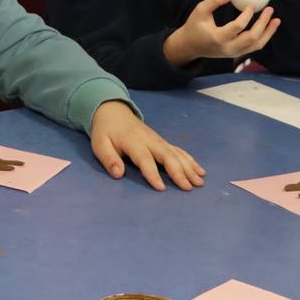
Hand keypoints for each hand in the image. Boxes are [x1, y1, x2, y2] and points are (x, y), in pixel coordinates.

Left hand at [89, 101, 204, 190]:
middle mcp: (150, 141)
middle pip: (167, 155)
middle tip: (188, 188)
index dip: (152, 174)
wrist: (113, 111)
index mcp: (133, 142)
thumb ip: (108, 158)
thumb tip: (118, 174)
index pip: (145, 159)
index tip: (161, 188)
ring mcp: (158, 140)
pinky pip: (179, 150)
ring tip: (199, 182)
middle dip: (179, 171)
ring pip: (176, 153)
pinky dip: (190, 160)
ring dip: (189, 167)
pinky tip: (200, 171)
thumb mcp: (99, 144)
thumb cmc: (106, 131)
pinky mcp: (162, 141)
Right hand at [163, 0, 280, 65]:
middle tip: (269, 9)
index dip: (247, 15)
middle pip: (252, 38)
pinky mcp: (237, 54)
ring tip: (276, 20)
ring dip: (268, 32)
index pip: (238, 27)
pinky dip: (264, 37)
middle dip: (263, 23)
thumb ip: (214, 0)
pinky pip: (254, 47)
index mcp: (218, 38)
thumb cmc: (194, 26)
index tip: (251, 4)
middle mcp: (228, 48)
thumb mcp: (200, 11)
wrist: (190, 46)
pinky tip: (269, 27)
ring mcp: (234, 53)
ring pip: (257, 45)